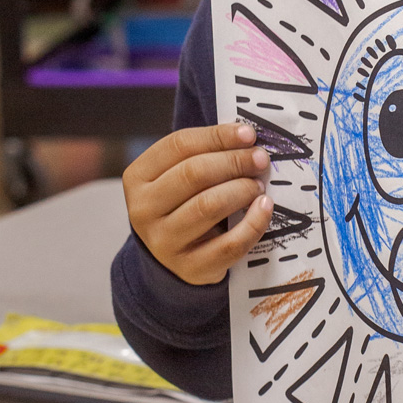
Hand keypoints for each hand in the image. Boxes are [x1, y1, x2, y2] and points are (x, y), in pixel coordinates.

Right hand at [123, 122, 272, 284]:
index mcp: (137, 177)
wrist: (172, 258)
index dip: (217, 136)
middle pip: (193, 174)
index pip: (179, 145)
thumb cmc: (181, 204)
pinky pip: (229, 244)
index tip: (249, 133)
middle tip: (260, 159)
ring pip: (208, 206)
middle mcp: (143, 210)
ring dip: (242, 189)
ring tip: (258, 184)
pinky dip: (254, 223)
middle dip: (234, 161)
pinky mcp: (191, 268)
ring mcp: (164, 242)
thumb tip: (247, 136)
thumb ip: (202, 154)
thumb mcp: (177, 175)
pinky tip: (264, 207)